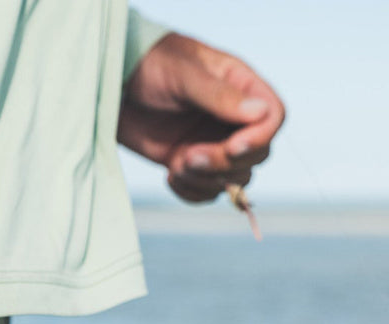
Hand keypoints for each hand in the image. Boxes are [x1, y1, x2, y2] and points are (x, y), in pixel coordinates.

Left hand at [118, 32, 284, 201]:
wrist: (116, 87)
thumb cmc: (151, 67)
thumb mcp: (184, 75)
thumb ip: (219, 96)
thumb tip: (259, 113)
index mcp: (240, 86)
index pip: (272, 117)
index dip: (258, 138)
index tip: (231, 147)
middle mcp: (232, 118)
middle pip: (256, 154)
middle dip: (225, 163)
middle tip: (189, 157)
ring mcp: (213, 143)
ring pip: (234, 178)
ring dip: (207, 180)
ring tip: (176, 165)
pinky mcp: (190, 163)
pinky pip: (207, 191)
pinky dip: (192, 192)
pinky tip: (170, 176)